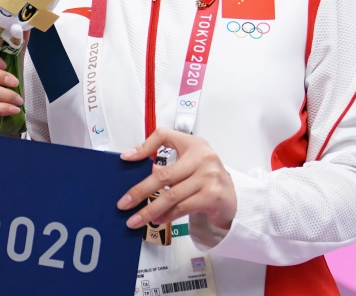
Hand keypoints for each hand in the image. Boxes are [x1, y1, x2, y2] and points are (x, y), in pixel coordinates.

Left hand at [117, 128, 236, 230]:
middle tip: (124, 203)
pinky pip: (183, 207)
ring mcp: (209, 177)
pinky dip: (167, 215)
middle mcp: (203, 157)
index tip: (126, 158)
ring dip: (151, 210)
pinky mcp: (213, 196)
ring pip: (171, 195)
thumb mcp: (188, 162)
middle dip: (140, 191)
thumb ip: (167, 163)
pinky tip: (158, 220)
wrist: (231, 198)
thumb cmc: (205, 178)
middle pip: (163, 175)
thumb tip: (135, 168)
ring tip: (136, 219)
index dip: (144, 146)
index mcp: (194, 144)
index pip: (164, 135)